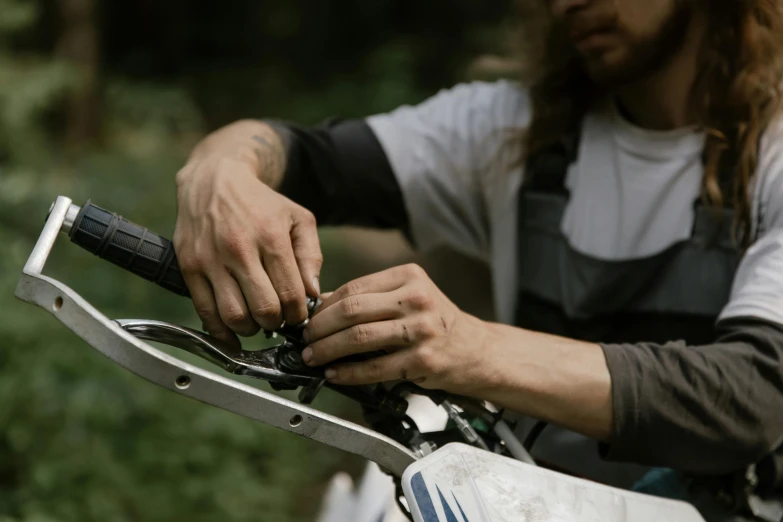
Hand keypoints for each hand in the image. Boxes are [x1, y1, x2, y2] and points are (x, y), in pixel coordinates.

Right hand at [174, 120, 321, 343]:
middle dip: (276, 323)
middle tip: (278, 319)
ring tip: (256, 321)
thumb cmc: (262, 204)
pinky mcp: (189, 266)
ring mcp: (210, 259)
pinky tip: (233, 333)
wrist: (214, 180)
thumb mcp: (298, 218)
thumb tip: (312, 294)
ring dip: (250, 329)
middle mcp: (239, 249)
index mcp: (271, 237)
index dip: (298, 315)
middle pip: (263, 309)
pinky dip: (221, 331)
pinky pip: (204, 311)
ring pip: (233, 315)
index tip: (297, 316)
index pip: (290, 294)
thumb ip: (311, 256)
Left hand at [301, 264, 489, 391]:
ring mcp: (421, 330)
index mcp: (410, 277)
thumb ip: (371, 299)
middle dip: (320, 327)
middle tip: (305, 339)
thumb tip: (322, 305)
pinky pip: (375, 368)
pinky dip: (348, 373)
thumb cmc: (438, 323)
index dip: (325, 306)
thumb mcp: (410, 298)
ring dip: (328, 350)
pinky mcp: (422, 360)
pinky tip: (334, 374)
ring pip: (359, 338)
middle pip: (352, 310)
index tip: (309, 318)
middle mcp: (417, 299)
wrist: (478, 351)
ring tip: (312, 357)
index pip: (354, 288)